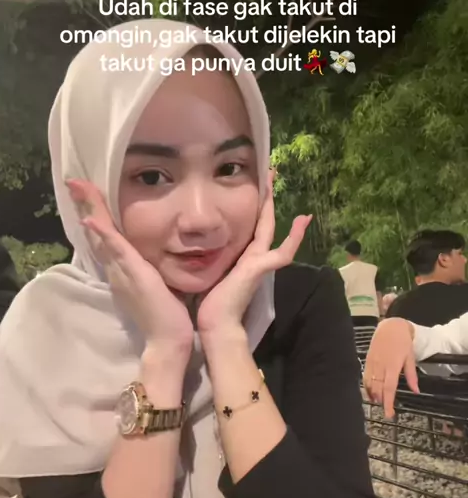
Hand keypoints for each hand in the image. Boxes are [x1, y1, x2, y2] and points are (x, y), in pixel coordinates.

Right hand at [66, 179, 193, 371]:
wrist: (168, 340)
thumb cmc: (168, 314)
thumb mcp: (157, 284)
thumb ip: (151, 269)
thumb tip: (157, 254)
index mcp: (124, 270)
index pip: (106, 237)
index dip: (96, 214)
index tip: (88, 193)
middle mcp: (117, 269)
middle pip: (97, 232)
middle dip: (86, 205)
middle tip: (73, 181)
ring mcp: (122, 271)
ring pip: (101, 235)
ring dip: (89, 209)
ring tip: (77, 186)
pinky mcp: (133, 275)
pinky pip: (115, 250)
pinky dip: (102, 233)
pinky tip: (91, 218)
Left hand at [197, 170, 311, 340]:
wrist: (216, 324)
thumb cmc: (209, 303)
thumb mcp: (208, 272)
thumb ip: (207, 258)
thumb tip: (192, 244)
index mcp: (240, 257)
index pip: (249, 227)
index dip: (252, 207)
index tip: (252, 188)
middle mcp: (252, 257)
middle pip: (261, 221)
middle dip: (264, 198)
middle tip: (269, 173)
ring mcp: (259, 262)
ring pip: (270, 228)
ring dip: (273, 205)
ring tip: (275, 180)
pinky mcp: (260, 269)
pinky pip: (282, 251)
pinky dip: (295, 237)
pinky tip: (304, 219)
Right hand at [363, 318, 419, 418]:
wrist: (390, 326)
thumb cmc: (402, 342)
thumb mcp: (410, 358)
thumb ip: (411, 375)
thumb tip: (416, 391)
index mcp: (392, 366)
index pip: (389, 389)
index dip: (388, 403)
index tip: (388, 414)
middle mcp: (380, 366)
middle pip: (378, 388)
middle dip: (380, 401)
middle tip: (384, 409)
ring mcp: (372, 363)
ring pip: (370, 383)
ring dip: (373, 394)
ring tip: (377, 401)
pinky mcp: (367, 360)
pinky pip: (365, 376)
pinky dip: (367, 386)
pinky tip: (370, 391)